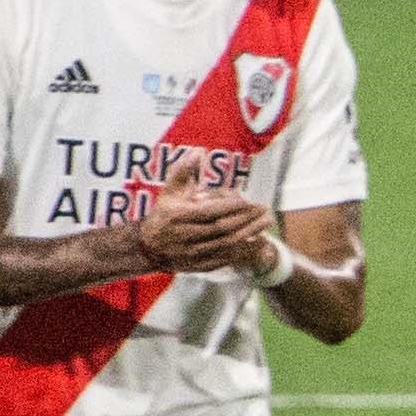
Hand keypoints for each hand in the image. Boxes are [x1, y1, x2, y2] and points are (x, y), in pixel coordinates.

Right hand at [128, 154, 275, 275]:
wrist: (149, 247)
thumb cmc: (163, 214)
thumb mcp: (169, 191)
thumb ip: (183, 171)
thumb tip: (198, 151)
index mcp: (179, 216)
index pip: (209, 212)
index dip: (230, 207)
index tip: (248, 200)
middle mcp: (186, 236)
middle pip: (222, 228)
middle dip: (246, 219)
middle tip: (265, 209)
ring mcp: (193, 253)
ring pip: (226, 245)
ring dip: (250, 234)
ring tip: (267, 222)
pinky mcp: (200, 265)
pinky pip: (226, 259)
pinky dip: (243, 251)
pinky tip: (257, 240)